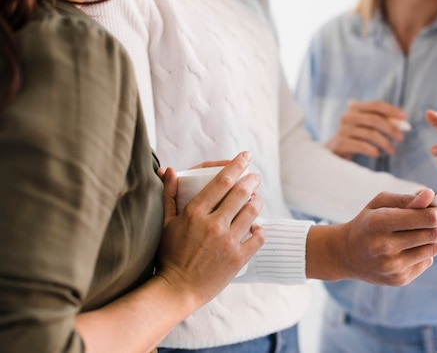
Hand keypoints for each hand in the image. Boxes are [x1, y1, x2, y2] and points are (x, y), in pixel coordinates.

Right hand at [155, 151, 264, 307]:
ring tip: (257, 198)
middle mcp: (213, 225)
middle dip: (252, 180)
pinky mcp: (238, 258)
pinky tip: (257, 226)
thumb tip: (168, 170)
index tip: (245, 156)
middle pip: (241, 193)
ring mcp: (227, 242)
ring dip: (258, 201)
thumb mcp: (166, 223)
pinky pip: (258, 237)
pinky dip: (260, 229)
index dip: (236, 165)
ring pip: (252, 212)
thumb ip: (169, 195)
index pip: (222, 181)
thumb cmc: (168, 255)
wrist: (176, 290)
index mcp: (195, 213)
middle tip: (255, 176)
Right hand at [309, 189, 436, 285]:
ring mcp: (391, 266)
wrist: (346, 254)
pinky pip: (427, 262)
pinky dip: (423, 253)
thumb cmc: (367, 223)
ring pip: (433, 249)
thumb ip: (407, 198)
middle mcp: (384, 246)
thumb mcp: (380, 203)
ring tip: (417, 235)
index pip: (425, 219)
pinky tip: (408, 249)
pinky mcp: (398, 280)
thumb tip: (430, 195)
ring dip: (431, 239)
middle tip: (433, 221)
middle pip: (432, 234)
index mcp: (379, 222)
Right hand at [325, 100, 406, 158]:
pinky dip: (373, 150)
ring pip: (370, 134)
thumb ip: (382, 121)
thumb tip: (402, 121)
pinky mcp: (341, 143)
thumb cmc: (355, 137)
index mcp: (355, 108)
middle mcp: (347, 116)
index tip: (404, 116)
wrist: (334, 151)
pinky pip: (361, 146)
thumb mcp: (366, 126)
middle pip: (374, 120)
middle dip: (391, 129)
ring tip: (392, 151)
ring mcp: (343, 129)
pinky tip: (378, 154)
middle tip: (401, 138)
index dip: (391, 110)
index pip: (375, 105)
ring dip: (385, 143)